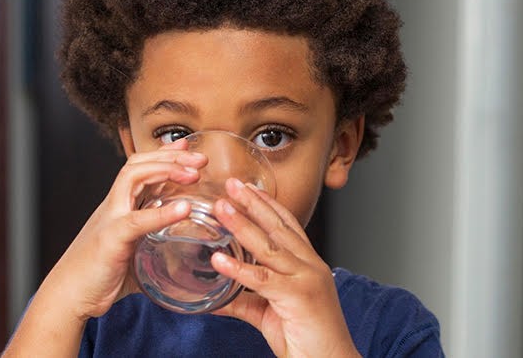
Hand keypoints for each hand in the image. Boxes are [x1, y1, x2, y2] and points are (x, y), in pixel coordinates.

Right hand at [41, 138, 208, 319]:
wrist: (68, 295)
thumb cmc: (97, 276)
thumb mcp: (131, 256)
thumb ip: (151, 252)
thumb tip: (177, 263)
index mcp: (118, 208)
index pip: (139, 168)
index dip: (163, 155)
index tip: (187, 148)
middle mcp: (113, 207)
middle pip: (138, 164)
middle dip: (171, 156)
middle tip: (201, 158)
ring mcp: (111, 219)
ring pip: (133, 177)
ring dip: (166, 170)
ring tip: (194, 174)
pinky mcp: (112, 238)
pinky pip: (138, 219)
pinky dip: (162, 212)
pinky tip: (184, 209)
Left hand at [210, 179, 359, 357]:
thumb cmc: (306, 340)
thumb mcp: (269, 314)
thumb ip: (243, 301)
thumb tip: (212, 298)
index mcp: (308, 266)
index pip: (288, 226)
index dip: (267, 205)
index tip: (248, 188)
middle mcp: (310, 267)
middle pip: (279, 227)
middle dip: (254, 203)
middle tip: (232, 183)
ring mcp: (306, 280)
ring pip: (270, 247)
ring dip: (243, 225)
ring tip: (221, 208)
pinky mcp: (298, 298)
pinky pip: (263, 279)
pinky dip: (240, 268)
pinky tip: (219, 260)